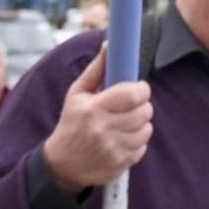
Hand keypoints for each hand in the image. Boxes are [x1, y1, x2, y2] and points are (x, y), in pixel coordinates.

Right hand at [39, 44, 152, 193]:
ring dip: (141, 124)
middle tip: (131, 106)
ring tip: (125, 122)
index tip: (138, 88)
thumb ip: (97, 69)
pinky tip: (122, 138)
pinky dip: (137, 141)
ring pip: (146, 129)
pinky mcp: (119, 164)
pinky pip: (143, 147)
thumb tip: (109, 43)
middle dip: (142, 105)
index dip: (141, 89)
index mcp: (93, 109)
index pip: (133, 94)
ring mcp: (112, 149)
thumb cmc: (72, 122)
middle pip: (144, 111)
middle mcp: (103, 130)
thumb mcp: (77, 94)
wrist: (61, 164)